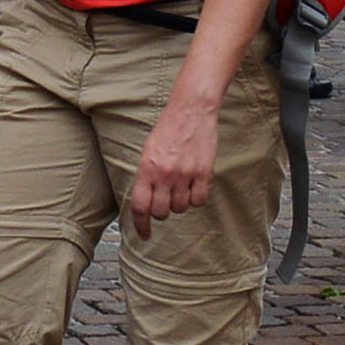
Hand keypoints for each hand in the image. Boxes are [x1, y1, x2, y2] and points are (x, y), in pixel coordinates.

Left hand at [127, 80, 224, 225]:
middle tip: (166, 200)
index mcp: (147, 169)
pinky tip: (195, 186)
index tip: (144, 234)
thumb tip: (146, 202)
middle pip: (161, 212)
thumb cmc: (169, 128)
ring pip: (181, 208)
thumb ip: (147, 177)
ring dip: (180, 202)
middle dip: (162, 211)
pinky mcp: (204, 172)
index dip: (141, 225)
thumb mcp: (148, 151)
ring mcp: (185, 174)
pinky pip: (199, 200)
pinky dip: (196, 198)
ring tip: (181, 186)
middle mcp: (164, 174)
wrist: (191, 110)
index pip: (140, 207)